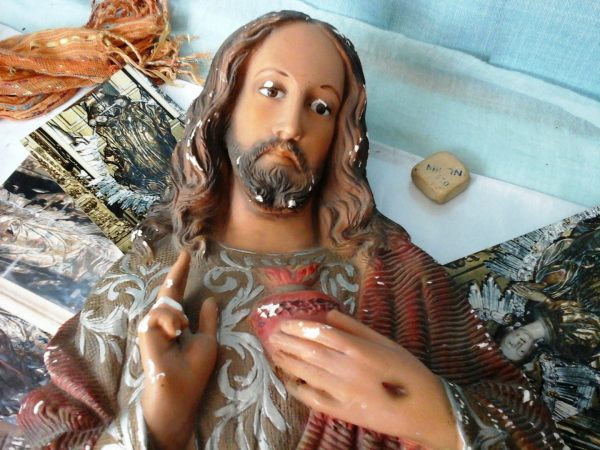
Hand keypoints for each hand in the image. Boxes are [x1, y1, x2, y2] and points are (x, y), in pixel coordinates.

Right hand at [138, 251, 217, 449]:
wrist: (179, 390)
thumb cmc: (194, 370)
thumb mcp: (207, 340)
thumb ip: (207, 320)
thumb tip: (210, 299)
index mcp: (178, 324)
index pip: (179, 295)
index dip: (181, 276)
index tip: (186, 257)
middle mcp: (163, 323)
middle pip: (168, 292)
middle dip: (177, 273)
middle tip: (186, 254)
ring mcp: (152, 326)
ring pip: (166, 304)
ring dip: (178, 315)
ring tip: (182, 331)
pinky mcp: (145, 330)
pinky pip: (160, 313)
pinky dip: (171, 320)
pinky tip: (175, 332)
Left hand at [269, 310, 458, 449]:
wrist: (424, 409)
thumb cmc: (407, 371)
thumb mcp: (385, 342)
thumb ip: (355, 327)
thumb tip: (328, 313)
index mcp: (359, 348)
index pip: (321, 333)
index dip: (300, 327)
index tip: (284, 322)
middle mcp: (346, 368)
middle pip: (309, 351)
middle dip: (288, 342)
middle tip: (271, 335)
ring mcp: (342, 392)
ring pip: (306, 373)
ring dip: (288, 362)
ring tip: (275, 352)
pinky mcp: (341, 411)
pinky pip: (313, 398)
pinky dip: (298, 389)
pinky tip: (289, 381)